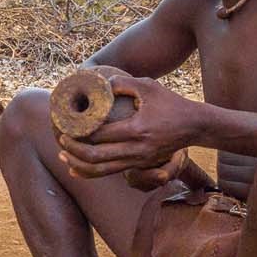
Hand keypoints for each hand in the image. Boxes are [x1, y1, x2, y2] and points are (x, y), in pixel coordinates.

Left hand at [57, 75, 200, 178]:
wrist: (195, 126)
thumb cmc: (171, 103)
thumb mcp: (148, 86)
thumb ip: (122, 83)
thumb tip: (98, 84)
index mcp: (137, 129)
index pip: (101, 135)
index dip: (80, 132)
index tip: (66, 125)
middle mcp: (137, 149)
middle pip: (97, 157)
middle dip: (74, 150)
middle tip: (61, 140)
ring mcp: (139, 160)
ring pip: (101, 170)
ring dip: (79, 164)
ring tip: (63, 156)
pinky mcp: (139, 165)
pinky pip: (111, 173)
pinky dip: (91, 172)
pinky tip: (76, 169)